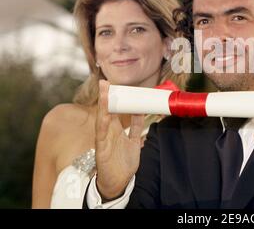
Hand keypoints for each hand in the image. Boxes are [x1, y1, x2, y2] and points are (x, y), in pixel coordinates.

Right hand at [95, 80, 144, 199]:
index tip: (114, 84)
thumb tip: (140, 111)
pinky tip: (103, 114)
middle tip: (105, 82)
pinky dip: (102, 124)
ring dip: (102, 105)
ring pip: (102, 119)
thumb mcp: (133, 140)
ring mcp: (103, 140)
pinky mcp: (102, 149)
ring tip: (103, 91)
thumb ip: (135, 127)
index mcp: (115, 129)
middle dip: (105, 96)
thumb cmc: (123, 161)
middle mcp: (108, 132)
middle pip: (106, 111)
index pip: (113, 110)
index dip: (114, 97)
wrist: (118, 182)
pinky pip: (102, 135)